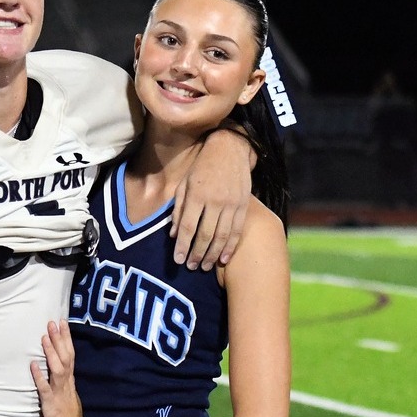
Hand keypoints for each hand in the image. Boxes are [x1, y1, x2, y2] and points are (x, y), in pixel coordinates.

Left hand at [30, 319, 88, 416]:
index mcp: (70, 382)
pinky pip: (44, 388)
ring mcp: (59, 393)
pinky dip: (39, 375)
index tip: (62, 323)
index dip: (66, 339)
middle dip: (60, 339)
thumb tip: (59, 370)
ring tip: (44, 336)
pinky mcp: (51, 404)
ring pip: (57, 368)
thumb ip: (65, 384)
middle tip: (54, 321)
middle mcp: (66, 384)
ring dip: (51, 352)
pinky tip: (33, 364)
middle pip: (65, 357)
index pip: (70, 355)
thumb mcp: (69, 397)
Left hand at [170, 126, 253, 268]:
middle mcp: (215, 201)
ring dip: (213, 254)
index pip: (189, 227)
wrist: (230, 149)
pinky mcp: (243, 205)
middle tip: (191, 267)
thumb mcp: (184, 185)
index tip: (178, 260)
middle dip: (197, 254)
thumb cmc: (201, 168)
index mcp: (197, 196)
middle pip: (205, 235)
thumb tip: (174, 235)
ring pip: (222, 235)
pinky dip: (231, 246)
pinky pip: (237, 230)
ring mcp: (231, 203)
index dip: (183, 246)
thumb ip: (179, 210)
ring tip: (206, 267)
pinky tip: (224, 258)